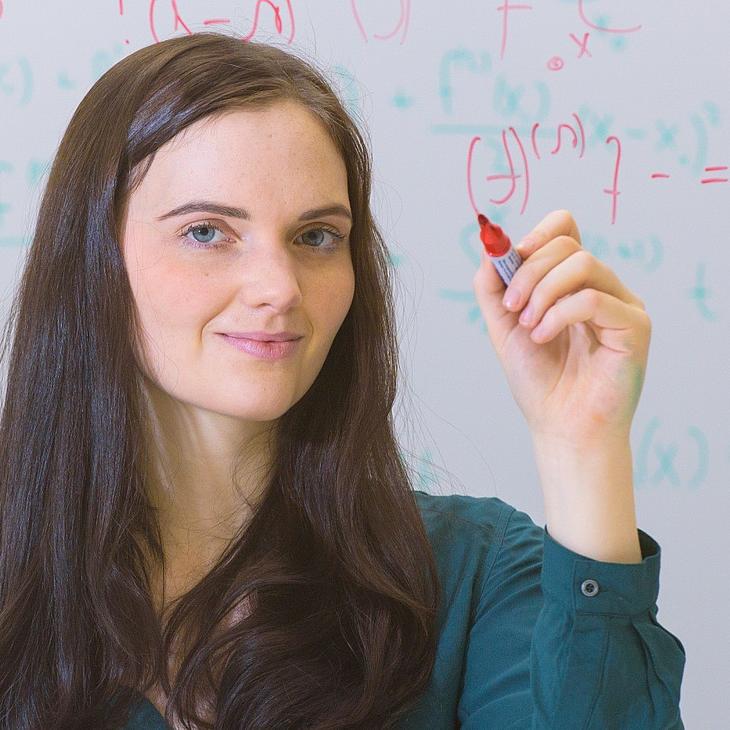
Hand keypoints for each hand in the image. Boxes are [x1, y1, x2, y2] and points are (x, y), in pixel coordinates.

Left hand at [472, 209, 650, 445]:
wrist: (559, 426)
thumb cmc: (538, 380)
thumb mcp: (502, 325)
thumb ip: (493, 286)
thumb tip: (489, 245)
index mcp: (572, 282)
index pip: (565, 228)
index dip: (537, 234)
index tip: (511, 257)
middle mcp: (601, 286)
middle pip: (567, 244)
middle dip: (528, 273)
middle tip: (512, 309)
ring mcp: (622, 304)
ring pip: (582, 263)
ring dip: (542, 293)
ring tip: (529, 327)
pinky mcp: (635, 326)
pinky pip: (592, 298)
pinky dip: (558, 315)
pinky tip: (543, 338)